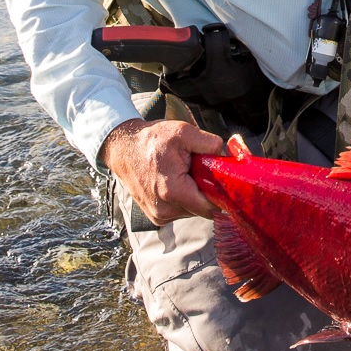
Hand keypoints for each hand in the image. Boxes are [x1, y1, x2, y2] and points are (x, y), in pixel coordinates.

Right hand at [100, 117, 222, 226]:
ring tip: (184, 175)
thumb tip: (227, 155)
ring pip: (192, 211)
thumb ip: (209, 143)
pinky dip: (183, 200)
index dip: (220, 193)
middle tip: (199, 171)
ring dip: (194, 195)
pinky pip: (180, 212)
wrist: (123, 149)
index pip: (211, 206)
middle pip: (202, 209)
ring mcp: (159, 216)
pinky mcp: (156, 217)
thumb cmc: (151, 140)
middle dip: (206, 191)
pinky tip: (175, 182)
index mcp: (173, 191)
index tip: (222, 180)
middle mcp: (165, 209)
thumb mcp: (182, 132)